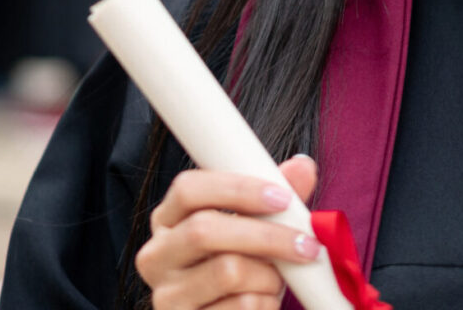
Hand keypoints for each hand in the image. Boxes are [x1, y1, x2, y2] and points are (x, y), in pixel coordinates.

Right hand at [136, 154, 320, 309]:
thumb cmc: (241, 267)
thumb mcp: (253, 230)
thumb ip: (275, 200)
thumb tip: (303, 166)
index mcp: (168, 219)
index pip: (188, 189)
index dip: (237, 189)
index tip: (282, 197)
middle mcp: (157, 255)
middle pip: (204, 230)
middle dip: (265, 235)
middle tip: (305, 244)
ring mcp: (167, 294)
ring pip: (227, 271)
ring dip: (269, 275)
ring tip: (280, 279)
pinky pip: (239, 307)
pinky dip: (264, 303)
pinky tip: (265, 301)